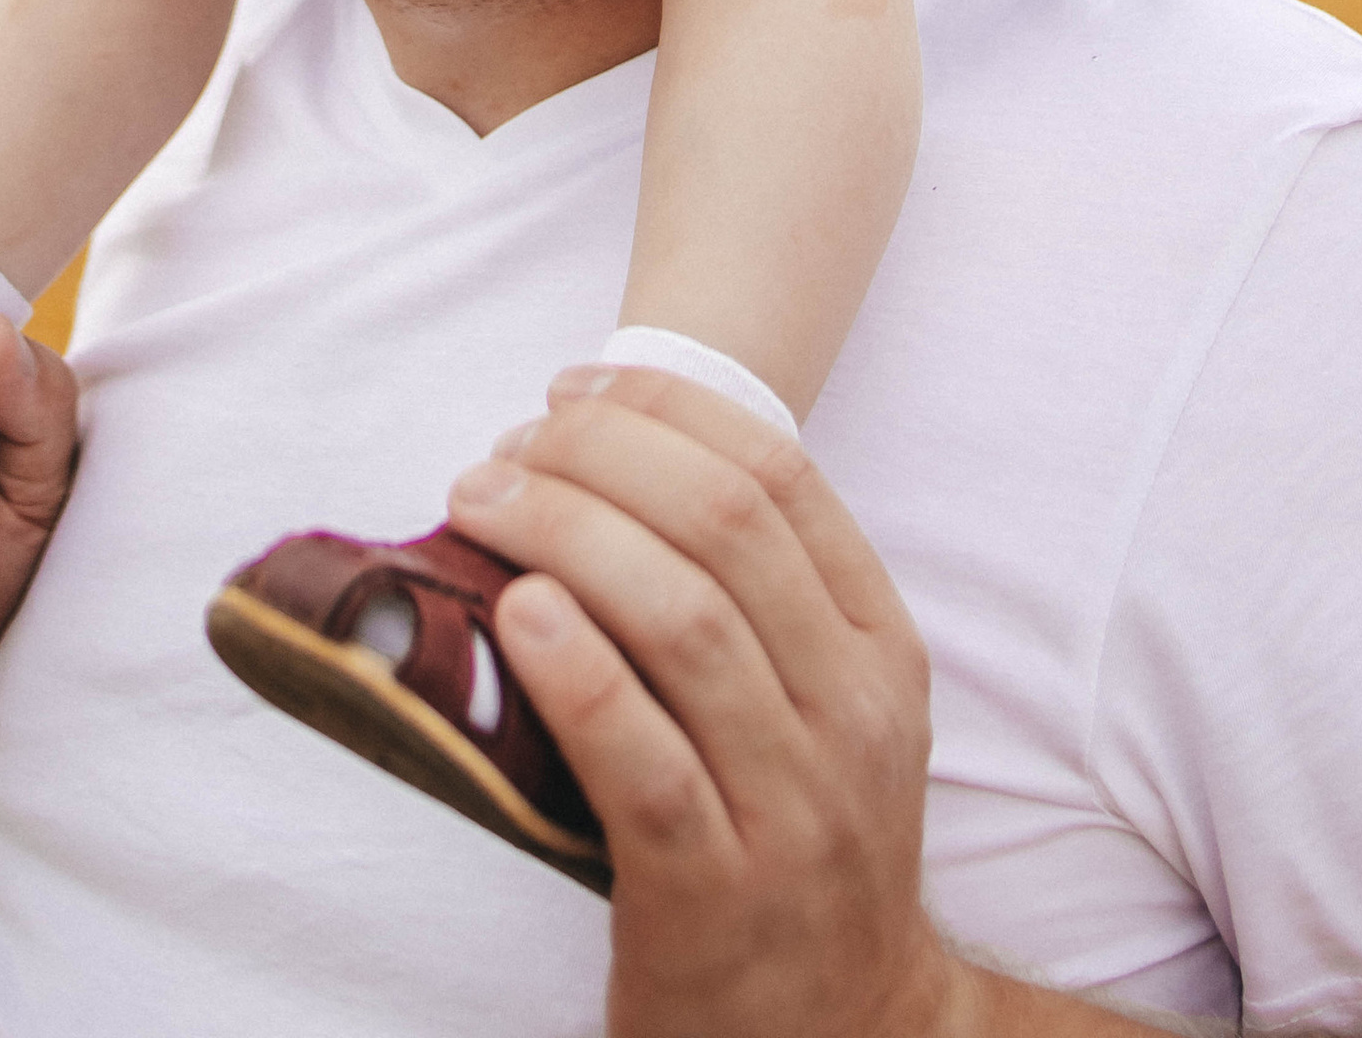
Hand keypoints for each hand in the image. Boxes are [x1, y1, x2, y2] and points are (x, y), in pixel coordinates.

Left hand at [445, 370, 963, 1037]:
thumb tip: (602, 465)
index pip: (783, 476)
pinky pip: (643, 763)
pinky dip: (577, 674)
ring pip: (684, 621)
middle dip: (601, 457)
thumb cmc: (801, 842)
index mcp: (881, 649)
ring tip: (481, 503)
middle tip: (507, 445)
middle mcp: (852, 716)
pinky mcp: (714, 896)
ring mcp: (792, 809)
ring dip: (566, 535)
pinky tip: (516, 616)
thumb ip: (758, 601)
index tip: (577, 389)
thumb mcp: (829, 710)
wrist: (845, 1033)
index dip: (669, 410)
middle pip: (724, 526)